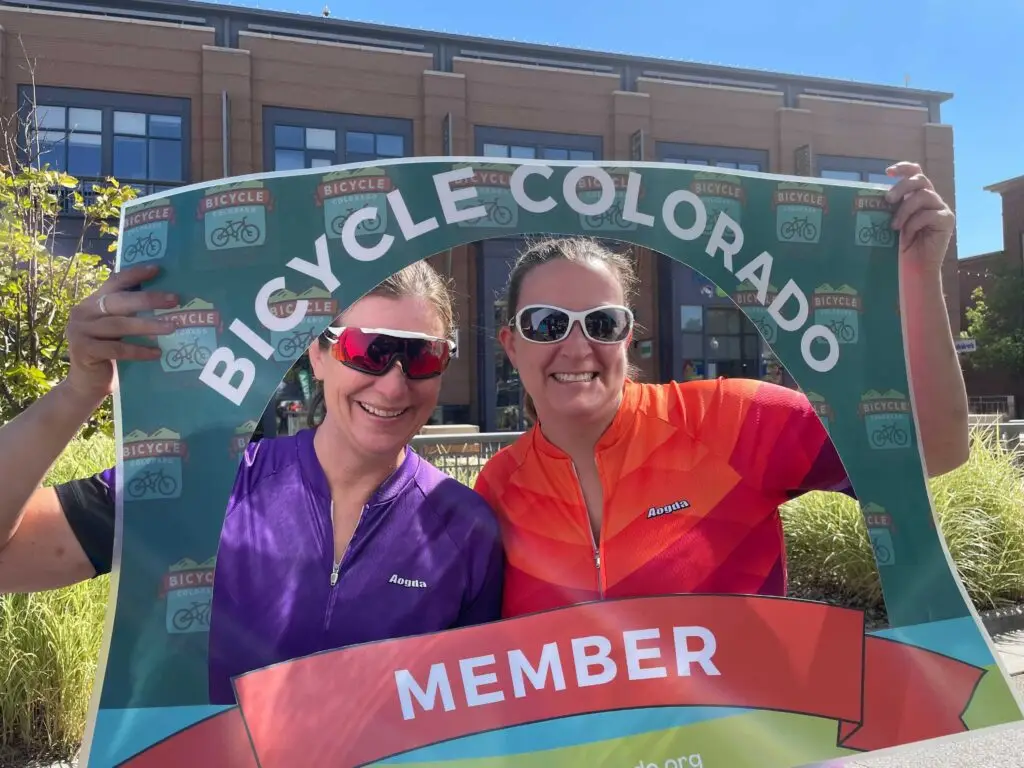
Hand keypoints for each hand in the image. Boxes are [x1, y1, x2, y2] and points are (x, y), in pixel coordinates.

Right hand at [64, 264, 179, 402]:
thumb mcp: (118, 330)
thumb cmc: (109, 354)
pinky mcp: (84, 351)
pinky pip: (117, 348)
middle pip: (119, 301)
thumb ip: (129, 314)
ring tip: (173, 327)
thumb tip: (166, 300)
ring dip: (149, 325)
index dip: (134, 275)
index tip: (157, 269)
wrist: (87, 384)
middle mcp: (83, 313)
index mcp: (92, 303)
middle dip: (149, 299)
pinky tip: (157, 353)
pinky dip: (139, 350)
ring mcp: (80, 331)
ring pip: (120, 325)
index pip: (114, 282)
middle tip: (175, 300)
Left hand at [885, 162, 954, 270]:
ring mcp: (940, 209)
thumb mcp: (892, 223)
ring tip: (894, 227)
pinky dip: (915, 224)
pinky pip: (929, 214)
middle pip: (920, 179)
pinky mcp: (947, 220)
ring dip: (905, 210)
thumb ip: (890, 208)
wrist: (914, 268)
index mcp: (917, 196)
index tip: (888, 172)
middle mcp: (931, 199)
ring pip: (924, 195)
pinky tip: (908, 236)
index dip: (904, 168)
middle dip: (902, 186)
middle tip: (888, 199)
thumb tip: (871, 197)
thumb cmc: (899, 247)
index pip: (915, 173)